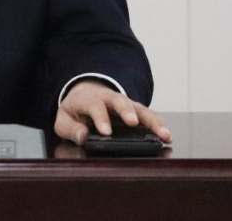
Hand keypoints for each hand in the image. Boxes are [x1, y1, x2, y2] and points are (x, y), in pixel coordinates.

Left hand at [53, 79, 170, 144]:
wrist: (87, 94)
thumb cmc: (76, 110)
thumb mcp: (64, 119)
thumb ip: (70, 129)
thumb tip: (83, 136)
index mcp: (89, 99)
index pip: (94, 106)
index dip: (100, 118)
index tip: (106, 132)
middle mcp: (110, 98)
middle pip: (120, 101)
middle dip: (127, 111)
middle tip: (133, 123)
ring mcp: (125, 104)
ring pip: (140, 109)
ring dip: (152, 120)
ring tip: (163, 134)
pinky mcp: (136, 111)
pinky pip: (149, 116)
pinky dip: (159, 124)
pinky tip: (167, 135)